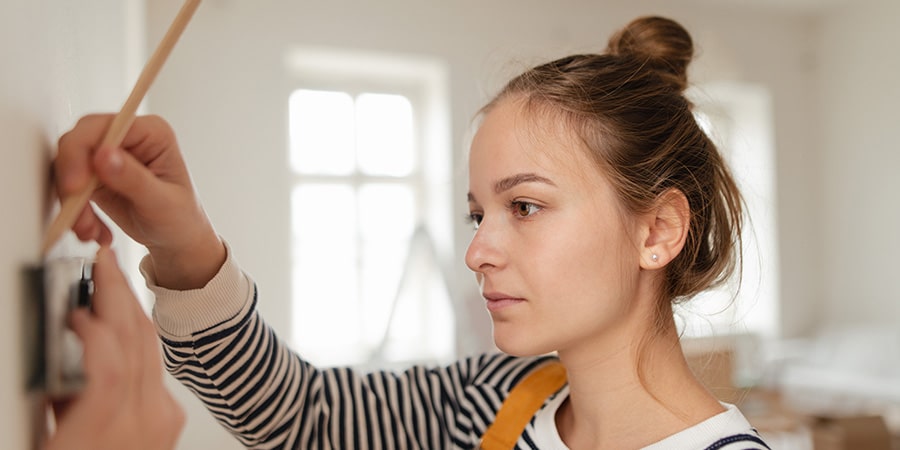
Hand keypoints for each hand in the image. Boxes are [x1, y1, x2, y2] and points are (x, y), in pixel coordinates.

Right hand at [45, 247, 183, 449]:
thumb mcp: (45, 442)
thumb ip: (55, 400)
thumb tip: (60, 352)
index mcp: (103, 438)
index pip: (110, 369)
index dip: (94, 332)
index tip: (73, 308)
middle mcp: (143, 427)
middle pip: (137, 345)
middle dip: (119, 296)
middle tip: (102, 260)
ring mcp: (161, 423)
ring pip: (149, 350)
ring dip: (129, 309)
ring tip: (110, 279)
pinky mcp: (168, 421)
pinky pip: (154, 367)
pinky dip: (135, 337)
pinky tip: (120, 319)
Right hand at [55, 114, 224, 288]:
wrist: (176, 240)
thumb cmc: (181, 218)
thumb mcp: (161, 202)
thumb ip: (134, 179)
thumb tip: (104, 154)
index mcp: (151, 133)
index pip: (103, 127)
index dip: (80, 151)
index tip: (75, 186)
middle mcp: (128, 138)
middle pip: (79, 143)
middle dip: (71, 181)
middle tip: (76, 213)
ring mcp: (109, 155)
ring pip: (69, 167)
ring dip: (73, 202)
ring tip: (91, 230)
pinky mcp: (95, 175)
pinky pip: (69, 187)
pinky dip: (75, 210)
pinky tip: (94, 230)